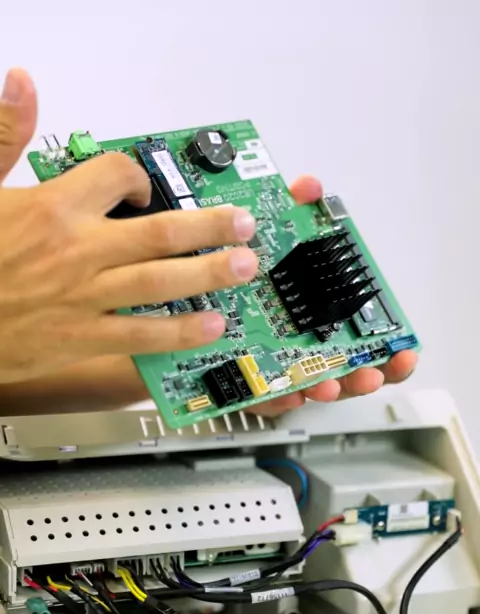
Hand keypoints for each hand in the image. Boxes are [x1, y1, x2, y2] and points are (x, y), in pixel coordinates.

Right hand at [0, 68, 257, 383]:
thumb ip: (4, 133)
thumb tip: (21, 84)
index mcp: (54, 207)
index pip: (119, 176)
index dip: (141, 177)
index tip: (147, 188)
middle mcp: (78, 251)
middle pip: (162, 233)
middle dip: (212, 227)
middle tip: (245, 225)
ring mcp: (85, 298)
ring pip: (162, 282)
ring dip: (210, 273)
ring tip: (244, 266)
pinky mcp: (82, 339)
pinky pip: (142, 335)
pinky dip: (180, 332)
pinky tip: (211, 326)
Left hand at [251, 175, 417, 415]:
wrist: (182, 306)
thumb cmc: (238, 280)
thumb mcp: (266, 243)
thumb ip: (292, 215)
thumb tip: (308, 186)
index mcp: (317, 316)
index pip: (363, 340)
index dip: (388, 351)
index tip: (403, 352)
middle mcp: (302, 345)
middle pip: (345, 370)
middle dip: (364, 374)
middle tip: (373, 371)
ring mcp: (276, 366)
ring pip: (309, 386)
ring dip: (325, 387)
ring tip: (330, 384)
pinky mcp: (244, 382)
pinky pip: (263, 397)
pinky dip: (276, 397)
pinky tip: (286, 393)